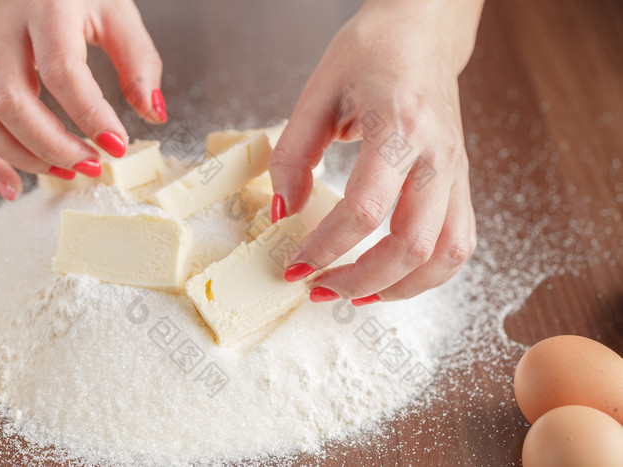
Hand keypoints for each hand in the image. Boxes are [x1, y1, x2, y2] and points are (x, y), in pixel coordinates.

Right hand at [0, 0, 166, 200]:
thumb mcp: (118, 14)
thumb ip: (140, 61)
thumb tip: (154, 114)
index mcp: (47, 11)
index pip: (62, 71)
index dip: (90, 115)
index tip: (118, 145)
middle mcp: (4, 32)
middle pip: (12, 102)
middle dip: (54, 145)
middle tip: (93, 164)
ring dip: (24, 157)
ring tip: (67, 173)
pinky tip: (13, 185)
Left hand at [270, 0, 481, 304]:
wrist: (422, 33)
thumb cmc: (370, 54)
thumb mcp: (316, 94)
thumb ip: (294, 155)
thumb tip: (283, 212)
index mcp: (398, 128)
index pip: (364, 210)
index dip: (325, 247)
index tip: (294, 264)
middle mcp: (436, 156)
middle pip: (411, 245)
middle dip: (359, 281)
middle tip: (319, 288)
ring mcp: (455, 171)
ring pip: (445, 254)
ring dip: (399, 288)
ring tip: (356, 295)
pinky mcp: (461, 181)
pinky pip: (458, 243)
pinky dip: (428, 273)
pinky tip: (394, 277)